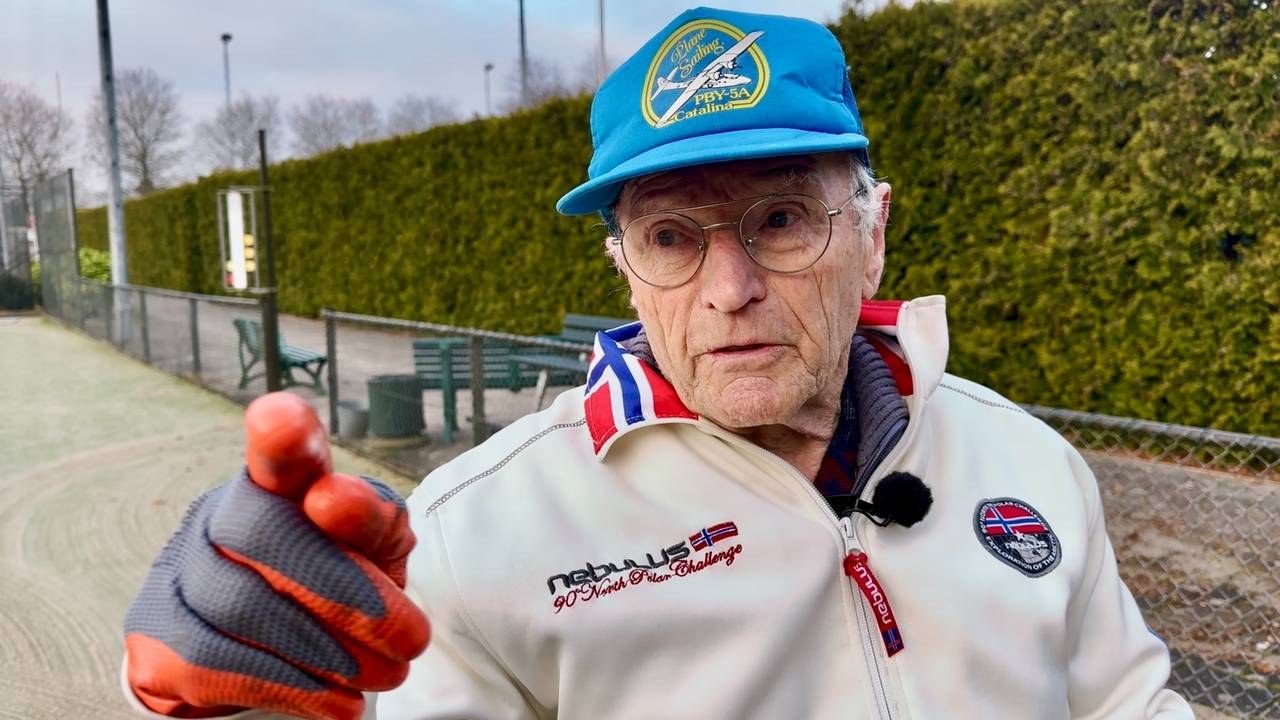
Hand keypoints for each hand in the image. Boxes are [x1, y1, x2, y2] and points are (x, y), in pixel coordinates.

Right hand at [124, 393, 430, 719]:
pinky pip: (215, 660)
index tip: (285, 422)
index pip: (280, 452)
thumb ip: (375, 519)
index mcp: (279, 482)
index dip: (282, 438)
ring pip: (243, 604)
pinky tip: (339, 701)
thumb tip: (335, 498)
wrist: (268, 646)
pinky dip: (290, 685)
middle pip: (267, 533)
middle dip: (348, 591)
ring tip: (386, 674)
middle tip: (413, 640)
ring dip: (329, 650)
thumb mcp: (373, 548)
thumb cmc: (336, 577)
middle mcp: (221, 513)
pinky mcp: (156, 632)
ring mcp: (179, 570)